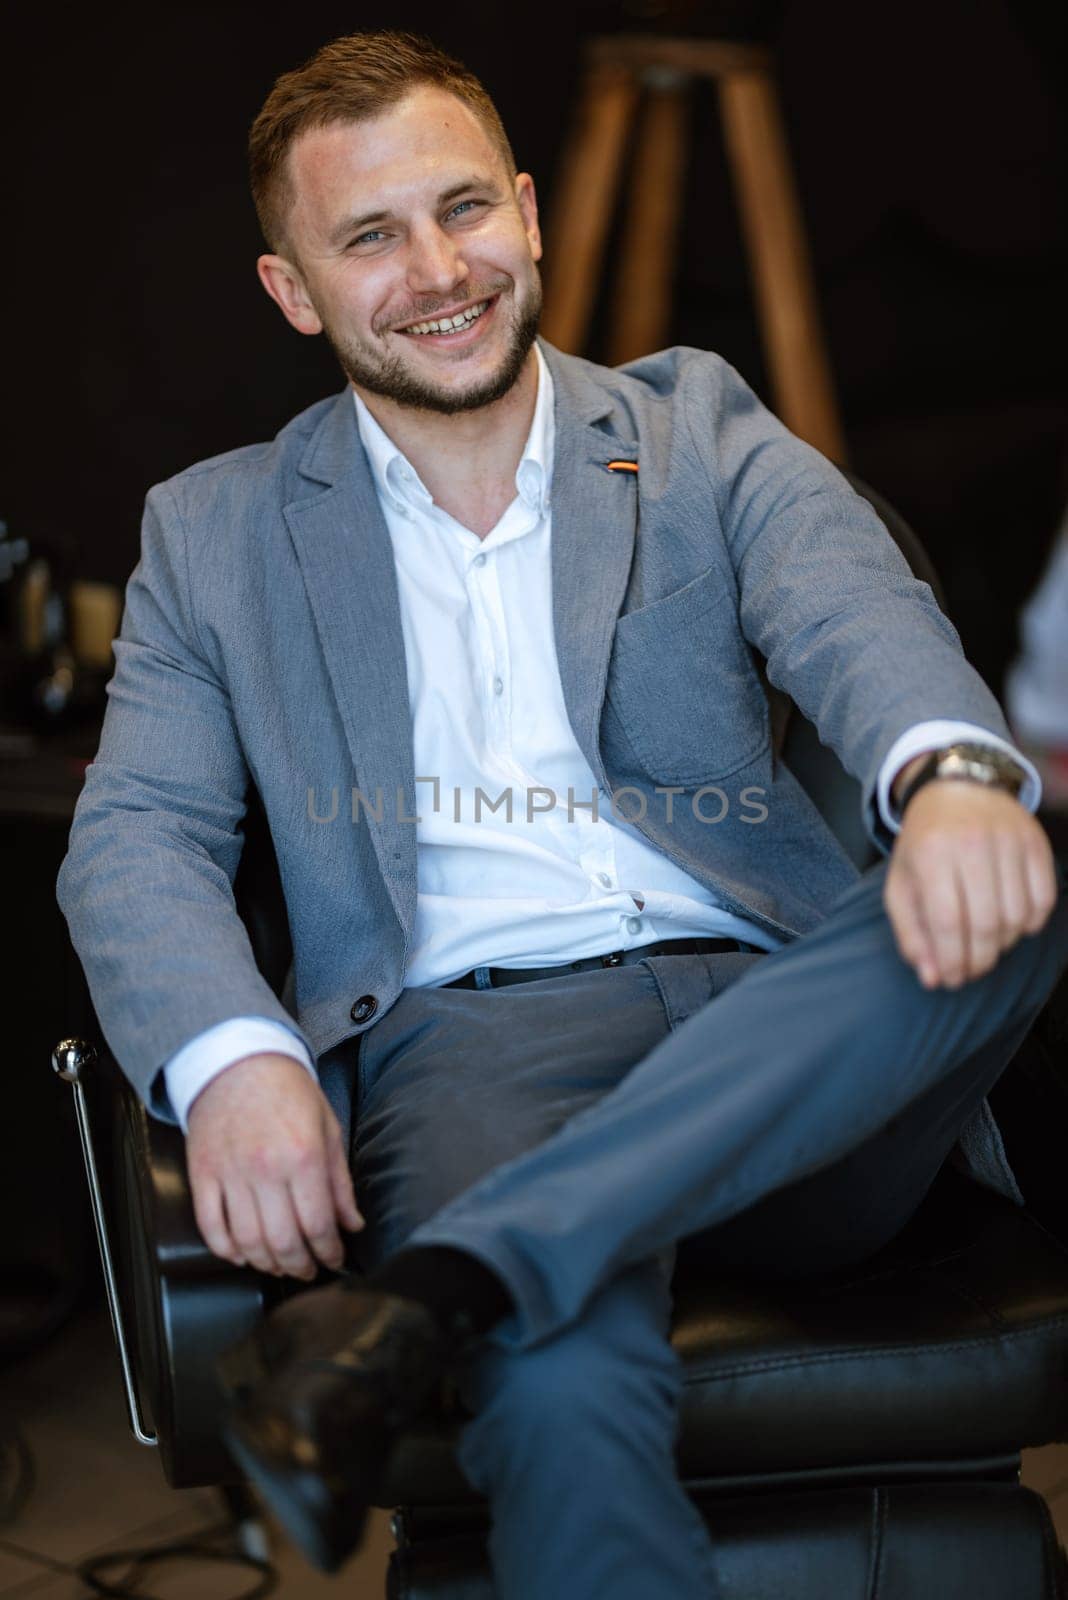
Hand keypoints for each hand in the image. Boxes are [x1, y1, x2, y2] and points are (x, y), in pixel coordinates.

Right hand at [186, 1053, 363, 1279]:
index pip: (318, 1224)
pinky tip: (242, 1254)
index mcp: (303, 1155)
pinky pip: (210, 1227)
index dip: (329, 1251)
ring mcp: (230, 1173)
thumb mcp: (327, 1126)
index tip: (334, 1259)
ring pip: (247, 1241)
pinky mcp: (202, 1174)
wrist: (236, 1059)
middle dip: (300, 1266)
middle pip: (283, 1241)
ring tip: (280, 1266)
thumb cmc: (287, 1090)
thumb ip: (340, 1181)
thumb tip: (353, 1224)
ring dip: (266, 1264)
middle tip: (309, 1270)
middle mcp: (265, 1169)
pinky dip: (226, 1250)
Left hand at [884, 780, 1057, 988]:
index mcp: (931, 853)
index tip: (950, 980)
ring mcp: (1007, 840)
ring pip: (1017, 916)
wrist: (957, 788)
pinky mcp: (1035, 841)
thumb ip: (911, 932)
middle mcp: (971, 843)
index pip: (948, 922)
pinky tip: (1013, 925)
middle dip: (979, 960)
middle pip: (986, 923)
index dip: (952, 960)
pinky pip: (1044, 899)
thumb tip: (931, 978)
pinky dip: (1032, 923)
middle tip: (970, 971)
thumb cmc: (925, 843)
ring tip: (987, 944)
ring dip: (1004, 943)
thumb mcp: (902, 882)